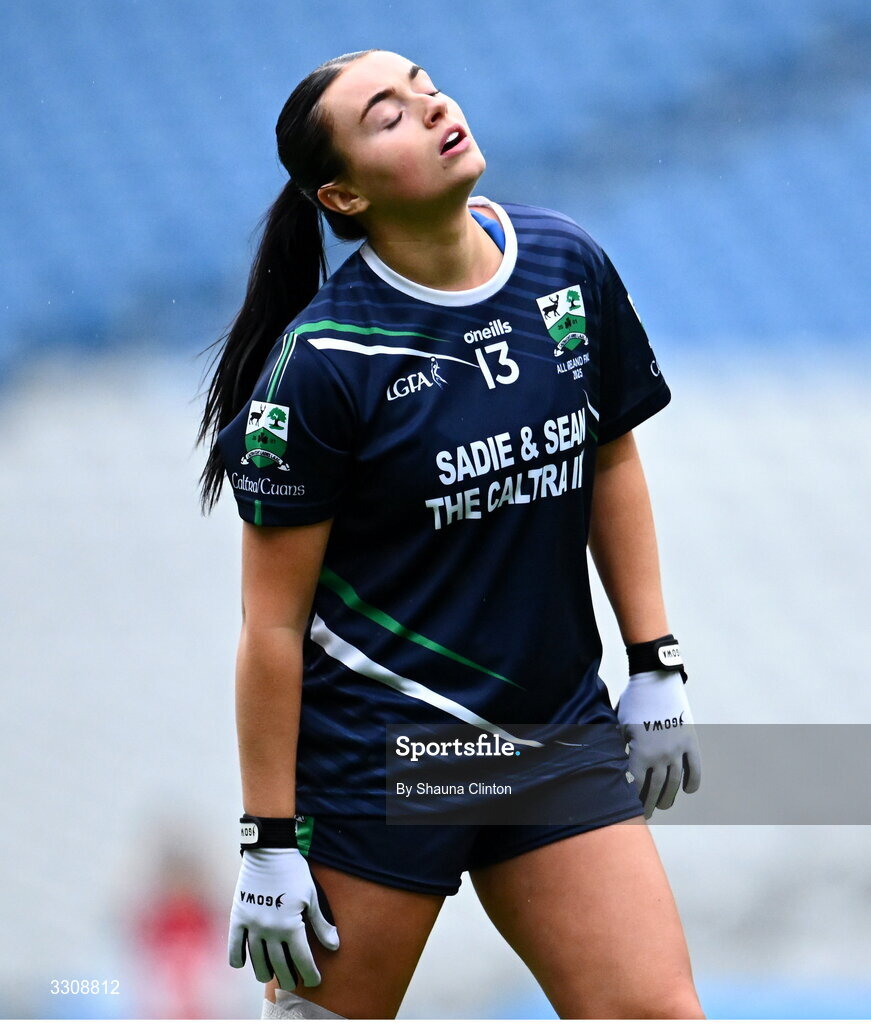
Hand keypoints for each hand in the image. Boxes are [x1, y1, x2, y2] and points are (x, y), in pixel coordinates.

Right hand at [228, 847, 339, 987]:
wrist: (269, 851)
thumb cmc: (294, 873)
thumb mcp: (311, 897)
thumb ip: (321, 924)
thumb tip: (334, 946)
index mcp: (291, 925)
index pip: (302, 959)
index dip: (310, 973)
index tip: (315, 981)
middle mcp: (270, 929)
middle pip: (280, 964)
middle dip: (289, 976)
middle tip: (293, 982)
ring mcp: (252, 924)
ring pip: (257, 959)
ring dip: (265, 972)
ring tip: (271, 976)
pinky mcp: (238, 916)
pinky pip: (235, 945)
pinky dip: (237, 958)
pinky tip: (243, 964)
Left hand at [615, 670, 700, 818]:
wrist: (655, 681)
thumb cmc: (632, 703)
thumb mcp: (619, 725)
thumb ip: (617, 747)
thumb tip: (609, 766)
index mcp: (640, 753)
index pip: (636, 785)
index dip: (633, 799)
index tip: (630, 809)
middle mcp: (661, 755)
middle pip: (656, 788)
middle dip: (650, 803)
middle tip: (646, 814)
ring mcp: (677, 749)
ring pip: (675, 782)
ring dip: (670, 797)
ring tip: (664, 805)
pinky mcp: (690, 741)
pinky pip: (695, 766)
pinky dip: (693, 780)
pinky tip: (688, 790)